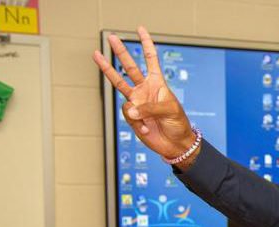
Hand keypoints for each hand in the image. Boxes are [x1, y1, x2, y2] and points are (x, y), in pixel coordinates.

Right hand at [93, 28, 196, 164]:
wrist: (175, 144)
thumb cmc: (178, 124)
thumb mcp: (170, 110)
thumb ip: (150, 107)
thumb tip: (131, 109)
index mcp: (158, 83)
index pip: (151, 60)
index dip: (146, 45)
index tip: (140, 29)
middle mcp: (145, 89)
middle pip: (129, 67)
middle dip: (120, 52)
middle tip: (111, 37)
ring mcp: (137, 102)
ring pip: (118, 83)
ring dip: (108, 70)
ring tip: (100, 59)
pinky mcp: (132, 116)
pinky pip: (128, 114)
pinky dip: (137, 122)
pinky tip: (147, 129)